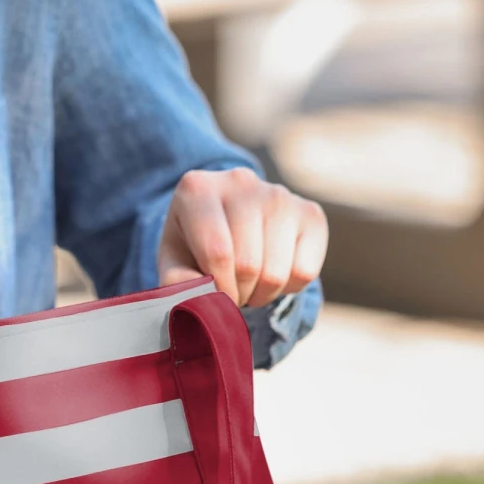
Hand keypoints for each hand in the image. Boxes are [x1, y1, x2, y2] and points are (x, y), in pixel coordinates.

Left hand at [158, 167, 327, 309]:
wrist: (227, 224)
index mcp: (198, 190)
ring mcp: (279, 194)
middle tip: (230, 291)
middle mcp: (241, 182)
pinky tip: (272, 271)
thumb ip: (179, 283)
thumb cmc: (193, 248)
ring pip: (277, 273)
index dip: (217, 290)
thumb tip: (202, 301)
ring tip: (248, 284)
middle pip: (248, 265)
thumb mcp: (173, 263)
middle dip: (237, 294)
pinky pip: (304, 272)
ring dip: (261, 294)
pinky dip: (288, 288)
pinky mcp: (310, 213)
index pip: (218, 254)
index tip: (212, 298)